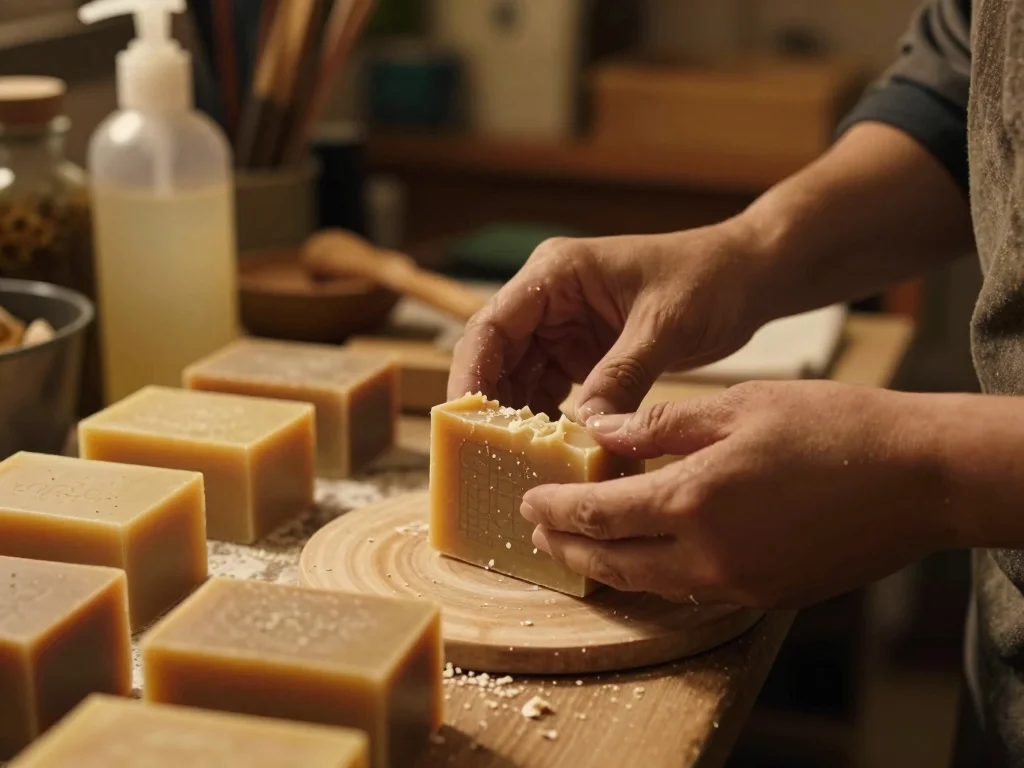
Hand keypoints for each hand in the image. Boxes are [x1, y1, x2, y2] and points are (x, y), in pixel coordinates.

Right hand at [447, 224, 769, 422]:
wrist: (748, 276)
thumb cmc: (709, 279)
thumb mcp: (663, 327)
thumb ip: (621, 377)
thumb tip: (585, 433)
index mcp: (556, 273)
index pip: (493, 325)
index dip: (471, 374)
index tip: (463, 421)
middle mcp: (550, 297)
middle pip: (498, 354)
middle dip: (491, 404)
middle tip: (486, 454)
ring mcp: (565, 325)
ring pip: (521, 376)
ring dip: (519, 416)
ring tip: (518, 460)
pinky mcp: (586, 350)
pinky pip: (552, 388)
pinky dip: (551, 418)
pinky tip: (555, 450)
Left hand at [520, 380, 955, 607]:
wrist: (919, 477)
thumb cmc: (832, 427)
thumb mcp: (739, 405)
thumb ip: (663, 423)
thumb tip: (604, 431)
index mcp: (693, 497)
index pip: (598, 514)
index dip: (556, 511)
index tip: (528, 503)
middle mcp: (708, 552)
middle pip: (613, 562)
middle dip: (569, 549)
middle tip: (539, 536)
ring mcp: (739, 582)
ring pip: (649, 583)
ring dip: (607, 567)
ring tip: (580, 549)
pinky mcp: (766, 594)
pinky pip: (692, 590)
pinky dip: (655, 574)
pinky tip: (647, 553)